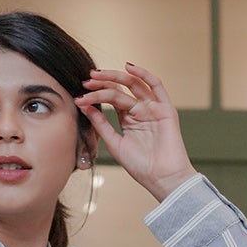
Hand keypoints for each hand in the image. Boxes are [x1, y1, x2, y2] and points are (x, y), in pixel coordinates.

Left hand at [75, 61, 195, 202]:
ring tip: (99, 75)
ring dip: (116, 77)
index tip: (81, 94)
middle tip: (87, 80)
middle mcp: (141, 110)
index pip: (112, 98)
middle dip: (103, 83)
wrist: (162, 179)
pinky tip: (128, 67)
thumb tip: (85, 107)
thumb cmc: (140, 167)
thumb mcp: (115, 144)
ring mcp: (153, 107)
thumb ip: (101, 125)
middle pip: (121, 89)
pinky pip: (156, 85)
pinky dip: (144, 74)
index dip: (96, 94)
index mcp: (129, 118)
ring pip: (134, 84)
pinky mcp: (165, 108)